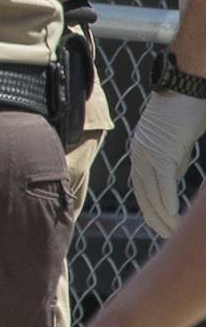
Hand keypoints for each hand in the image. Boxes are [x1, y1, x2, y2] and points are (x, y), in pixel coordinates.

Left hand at [130, 88, 205, 236]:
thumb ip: (172, 164)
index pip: (142, 191)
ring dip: (164, 217)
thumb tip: (171, 186)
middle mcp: (139, 156)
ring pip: (153, 194)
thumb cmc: (185, 113)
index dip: (151, 211)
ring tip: (175, 233)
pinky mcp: (162, 152)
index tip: (163, 228)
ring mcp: (148, 154)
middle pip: (144, 197)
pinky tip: (175, 218)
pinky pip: (163, 183)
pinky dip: (168, 202)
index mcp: (140, 155)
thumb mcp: (177, 146)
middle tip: (170, 237)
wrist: (186, 89)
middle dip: (156, 219)